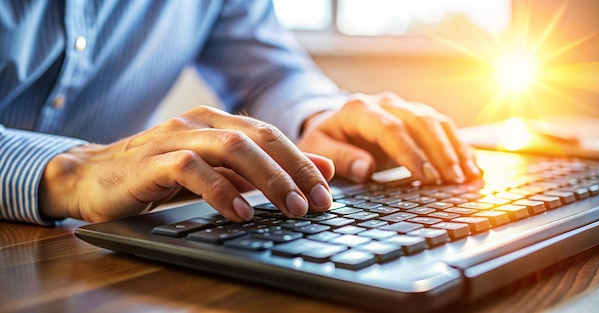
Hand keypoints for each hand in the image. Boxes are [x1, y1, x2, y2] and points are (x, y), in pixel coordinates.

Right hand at [39, 106, 333, 222]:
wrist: (94, 176)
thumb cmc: (161, 175)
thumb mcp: (217, 173)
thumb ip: (260, 171)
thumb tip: (317, 171)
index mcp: (219, 122)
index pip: (273, 136)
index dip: (303, 163)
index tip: (326, 194)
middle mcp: (201, 123)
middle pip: (260, 138)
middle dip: (294, 170)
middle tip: (316, 202)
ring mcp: (175, 138)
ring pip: (232, 148)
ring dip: (267, 178)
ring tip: (289, 208)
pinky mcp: (151, 161)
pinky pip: (191, 169)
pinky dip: (220, 190)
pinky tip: (240, 211)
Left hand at [297, 93, 481, 183]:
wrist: (332, 122)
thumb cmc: (324, 140)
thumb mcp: (318, 149)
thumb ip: (339, 158)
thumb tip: (367, 168)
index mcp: (359, 110)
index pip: (390, 129)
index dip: (410, 152)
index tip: (426, 176)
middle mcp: (385, 103)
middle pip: (420, 122)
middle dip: (440, 152)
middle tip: (454, 180)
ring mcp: (403, 107)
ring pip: (436, 121)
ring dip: (456, 149)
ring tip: (470, 176)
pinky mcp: (416, 116)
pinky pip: (442, 127)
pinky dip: (459, 146)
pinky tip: (472, 166)